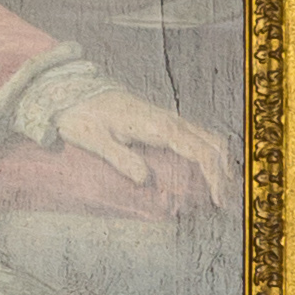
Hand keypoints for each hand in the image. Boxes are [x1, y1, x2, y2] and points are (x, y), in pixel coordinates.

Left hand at [53, 86, 230, 207]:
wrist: (72, 91)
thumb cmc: (80, 116)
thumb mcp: (94, 140)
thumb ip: (120, 159)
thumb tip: (145, 180)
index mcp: (156, 125)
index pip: (199, 151)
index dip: (213, 177)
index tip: (217, 200)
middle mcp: (168, 120)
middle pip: (211, 143)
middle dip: (223, 173)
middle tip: (222, 203)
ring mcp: (166, 119)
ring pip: (206, 137)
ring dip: (217, 163)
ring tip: (217, 192)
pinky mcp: (161, 122)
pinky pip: (194, 137)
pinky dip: (205, 155)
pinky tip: (201, 174)